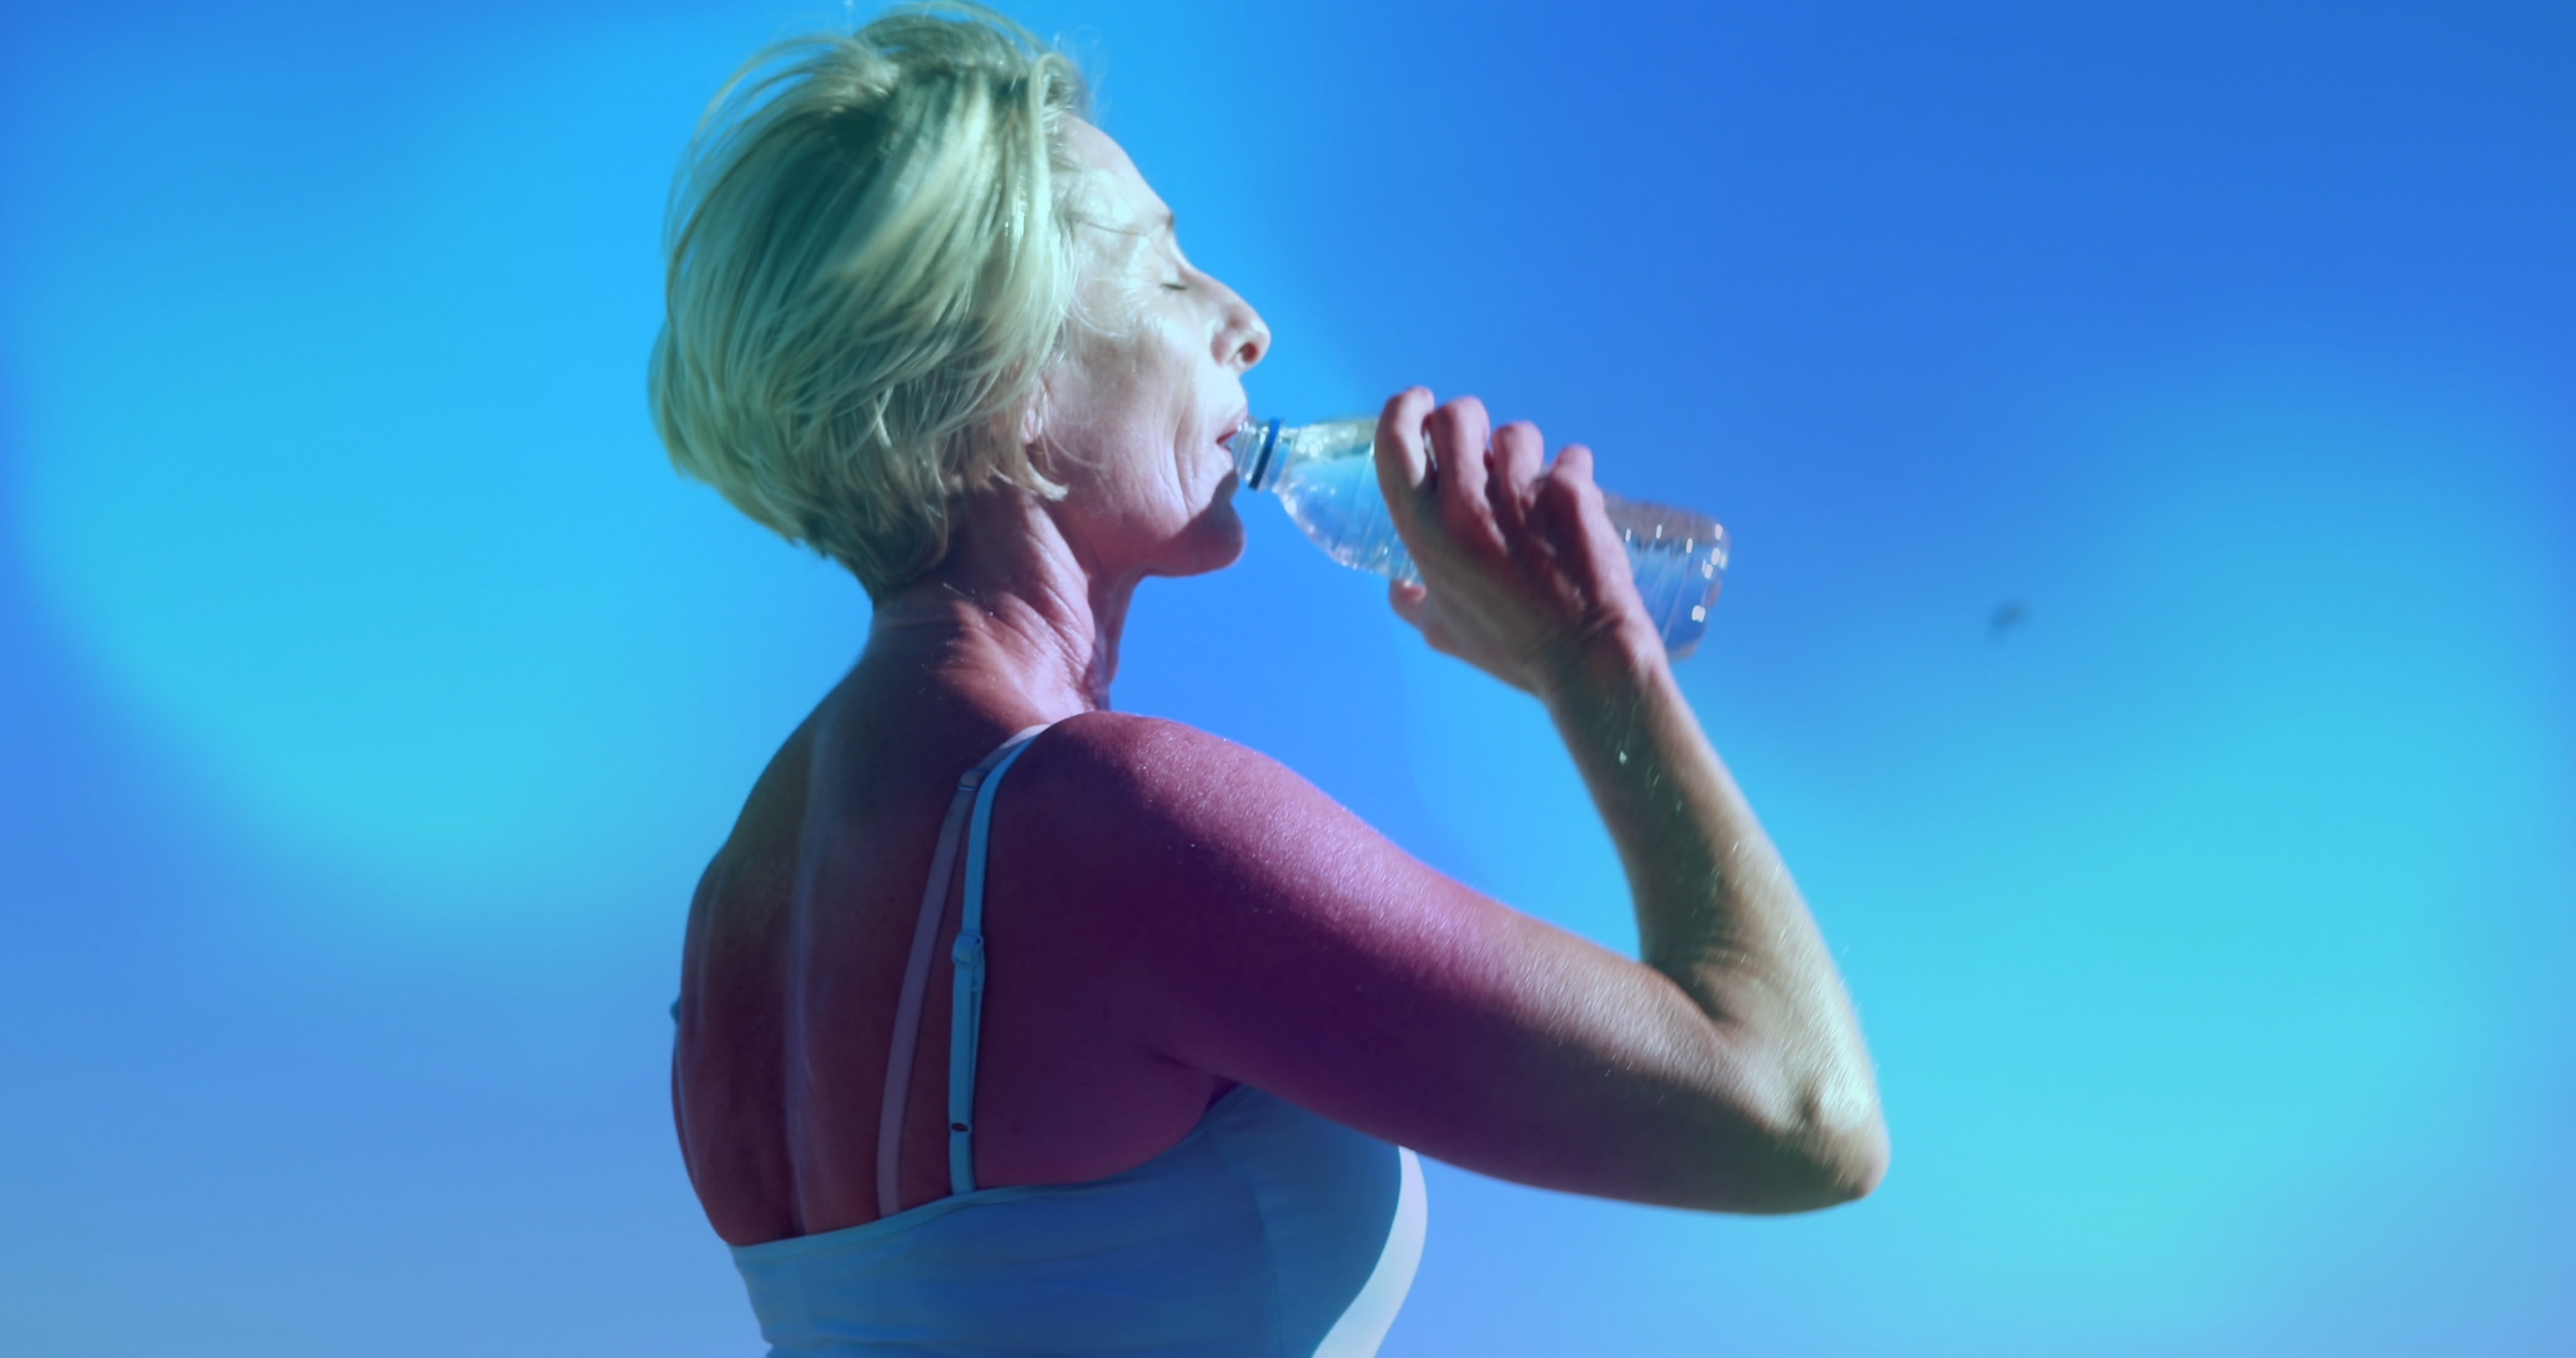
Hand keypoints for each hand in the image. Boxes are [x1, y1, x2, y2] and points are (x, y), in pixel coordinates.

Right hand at [1373, 388, 1664, 698]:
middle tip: (1482, 447)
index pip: (1395, 443)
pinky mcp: (1571, 492)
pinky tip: (1575, 507)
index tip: (1418, 403)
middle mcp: (1466, 507)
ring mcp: (1520, 496)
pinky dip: (1574, 477)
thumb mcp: (1444, 632)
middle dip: (1469, 422)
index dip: (1403, 410)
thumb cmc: (1511, 650)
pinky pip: (1571, 458)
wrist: (1586, 660)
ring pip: (1517, 434)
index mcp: (1424, 534)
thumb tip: (1396, 587)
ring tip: (1535, 493)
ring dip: (1526, 456)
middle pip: (1455, 416)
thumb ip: (1412, 605)